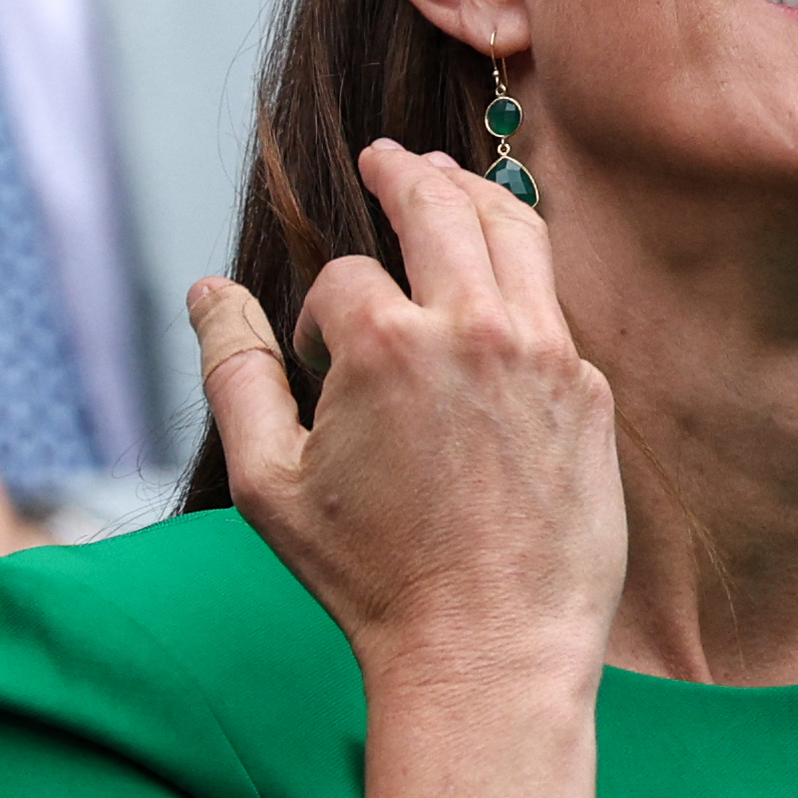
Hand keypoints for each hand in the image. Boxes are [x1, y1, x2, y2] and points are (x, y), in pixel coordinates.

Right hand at [195, 142, 622, 701]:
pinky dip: (525, 260)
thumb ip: (233, 372)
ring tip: (450, 175)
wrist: (489, 642)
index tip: (322, 372)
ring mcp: (544, 353)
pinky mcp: (589, 385)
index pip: (345, 281)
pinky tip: (508, 258)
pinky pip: (554, 296)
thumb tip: (208, 289)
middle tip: (388, 156)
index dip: (320, 321)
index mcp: (387, 345)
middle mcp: (474, 329)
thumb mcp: (269, 481)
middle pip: (441, 208)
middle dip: (407, 174)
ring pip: (516, 232)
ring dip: (478, 193)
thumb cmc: (368, 575)